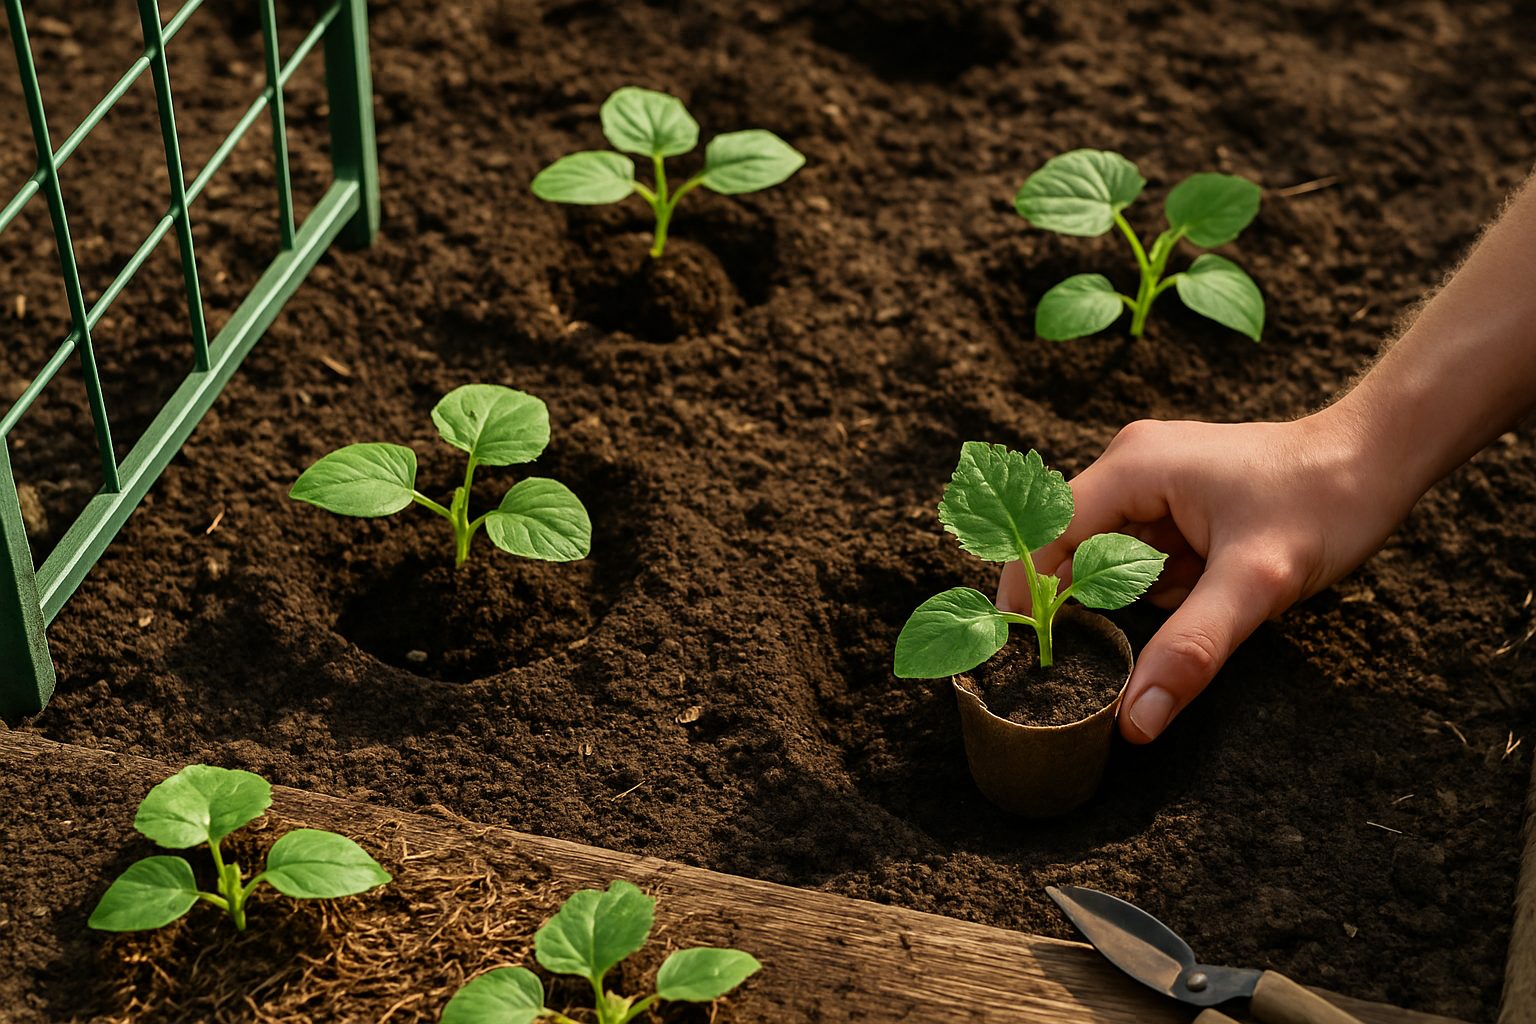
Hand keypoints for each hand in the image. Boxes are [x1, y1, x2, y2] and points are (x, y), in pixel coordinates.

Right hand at [997, 407, 1414, 741]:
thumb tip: (1135, 720)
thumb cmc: (1323, 501)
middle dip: (1082, 605)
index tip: (1024, 657)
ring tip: (1185, 607)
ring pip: (1106, 557)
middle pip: (1068, 549)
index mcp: (1132, 468)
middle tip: (1093, 662)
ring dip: (1128, 598)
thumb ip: (1191, 649)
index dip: (1026, 597)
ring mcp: (1151, 481)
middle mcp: (1130, 465)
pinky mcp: (1175, 500)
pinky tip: (1200, 590)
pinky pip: (1140, 555)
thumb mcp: (1256, 583)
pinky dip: (1157, 588)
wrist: (1380, 460)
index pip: (1044, 537)